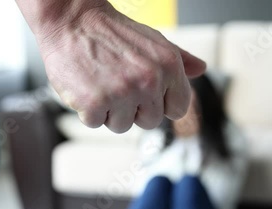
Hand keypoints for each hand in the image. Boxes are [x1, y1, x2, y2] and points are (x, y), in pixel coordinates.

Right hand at [23, 1, 205, 132]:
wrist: (71, 20)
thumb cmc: (112, 32)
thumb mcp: (153, 40)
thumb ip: (180, 59)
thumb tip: (200, 68)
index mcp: (169, 66)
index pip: (178, 109)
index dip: (160, 103)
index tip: (145, 92)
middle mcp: (149, 80)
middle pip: (150, 122)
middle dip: (134, 108)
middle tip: (117, 82)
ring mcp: (121, 93)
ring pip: (122, 126)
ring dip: (110, 110)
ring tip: (102, 82)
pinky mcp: (94, 103)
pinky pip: (95, 123)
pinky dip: (88, 110)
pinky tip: (86, 85)